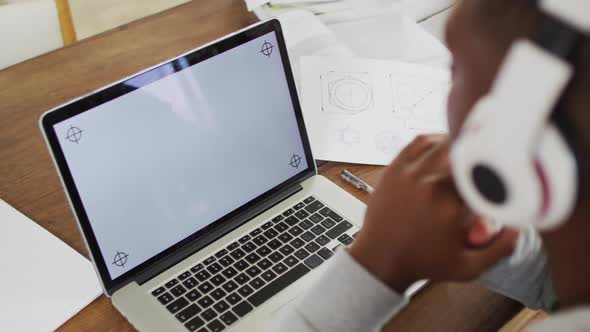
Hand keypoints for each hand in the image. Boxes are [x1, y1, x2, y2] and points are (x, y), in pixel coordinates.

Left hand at [349, 134, 518, 292]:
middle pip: (466, 152)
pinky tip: (444, 148)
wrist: (380, 258)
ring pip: (444, 142)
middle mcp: (428, 184)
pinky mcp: (395, 168)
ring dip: (460, 146)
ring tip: (469, 155)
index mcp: (449, 205)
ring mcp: (409, 173)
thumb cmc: (422, 262)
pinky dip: (436, 140)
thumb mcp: (468, 267)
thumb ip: (501, 248)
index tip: (503, 175)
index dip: (498, 170)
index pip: (484, 173)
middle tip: (487, 163)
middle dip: (479, 157)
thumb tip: (520, 223)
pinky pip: (420, 142)